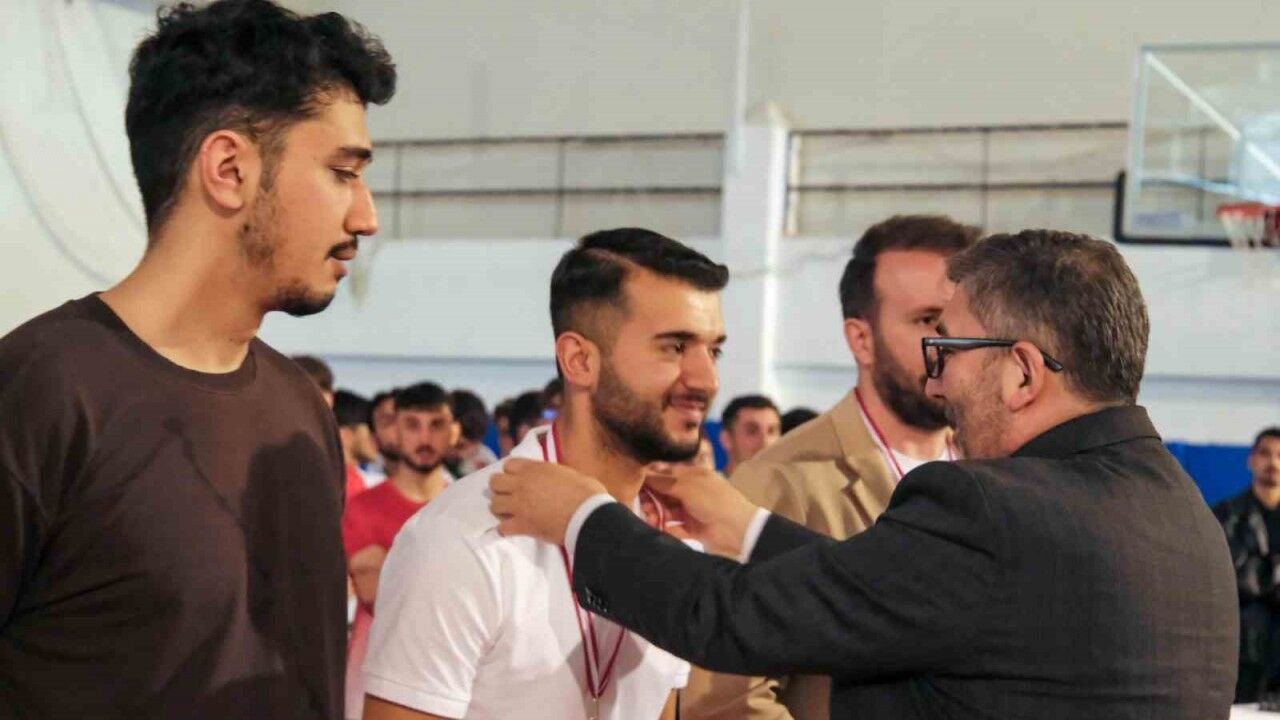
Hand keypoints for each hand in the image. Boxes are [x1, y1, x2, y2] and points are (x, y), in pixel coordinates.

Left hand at [489, 458, 606, 544]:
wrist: (587, 516)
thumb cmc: (586, 492)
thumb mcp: (568, 473)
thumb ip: (552, 473)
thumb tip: (554, 479)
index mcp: (534, 469)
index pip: (508, 465)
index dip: (512, 473)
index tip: (518, 480)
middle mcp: (521, 484)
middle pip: (494, 482)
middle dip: (500, 489)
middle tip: (510, 496)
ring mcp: (519, 505)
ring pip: (494, 505)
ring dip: (501, 510)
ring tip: (511, 514)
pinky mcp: (521, 525)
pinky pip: (502, 528)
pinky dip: (506, 530)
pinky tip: (514, 530)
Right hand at [643, 465, 759, 558]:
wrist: (738, 531)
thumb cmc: (715, 501)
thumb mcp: (688, 486)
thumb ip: (665, 481)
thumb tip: (644, 473)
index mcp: (693, 476)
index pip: (665, 475)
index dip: (650, 480)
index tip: (635, 487)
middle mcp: (690, 492)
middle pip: (663, 494)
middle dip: (651, 500)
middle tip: (643, 508)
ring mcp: (691, 511)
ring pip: (666, 511)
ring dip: (656, 514)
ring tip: (650, 520)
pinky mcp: (691, 529)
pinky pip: (673, 527)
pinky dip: (665, 528)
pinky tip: (659, 528)